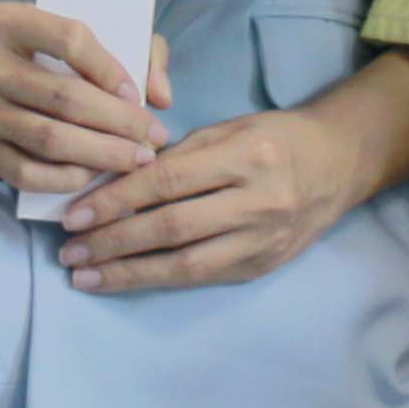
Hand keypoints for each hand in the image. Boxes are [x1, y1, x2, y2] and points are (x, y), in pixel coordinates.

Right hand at [0, 0, 164, 197]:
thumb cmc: (23, 51)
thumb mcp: (56, 30)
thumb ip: (125, 48)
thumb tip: (162, 95)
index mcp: (7, 21)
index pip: (69, 39)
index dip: (111, 69)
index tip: (138, 96)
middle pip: (64, 98)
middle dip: (119, 123)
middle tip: (154, 138)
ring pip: (49, 140)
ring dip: (102, 155)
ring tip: (136, 160)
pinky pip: (27, 173)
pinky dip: (67, 179)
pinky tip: (94, 175)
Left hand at [60, 102, 367, 295]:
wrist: (338, 164)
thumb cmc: (275, 138)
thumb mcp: (229, 128)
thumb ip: (179, 154)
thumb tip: (118, 179)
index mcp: (247, 155)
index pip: (168, 181)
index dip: (117, 199)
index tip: (75, 214)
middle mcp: (258, 201)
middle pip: (172, 227)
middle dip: (114, 241)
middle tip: (69, 250)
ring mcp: (263, 239)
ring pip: (185, 263)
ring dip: (128, 272)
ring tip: (85, 275)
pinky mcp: (262, 266)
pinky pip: (203, 277)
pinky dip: (159, 280)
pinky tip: (127, 279)